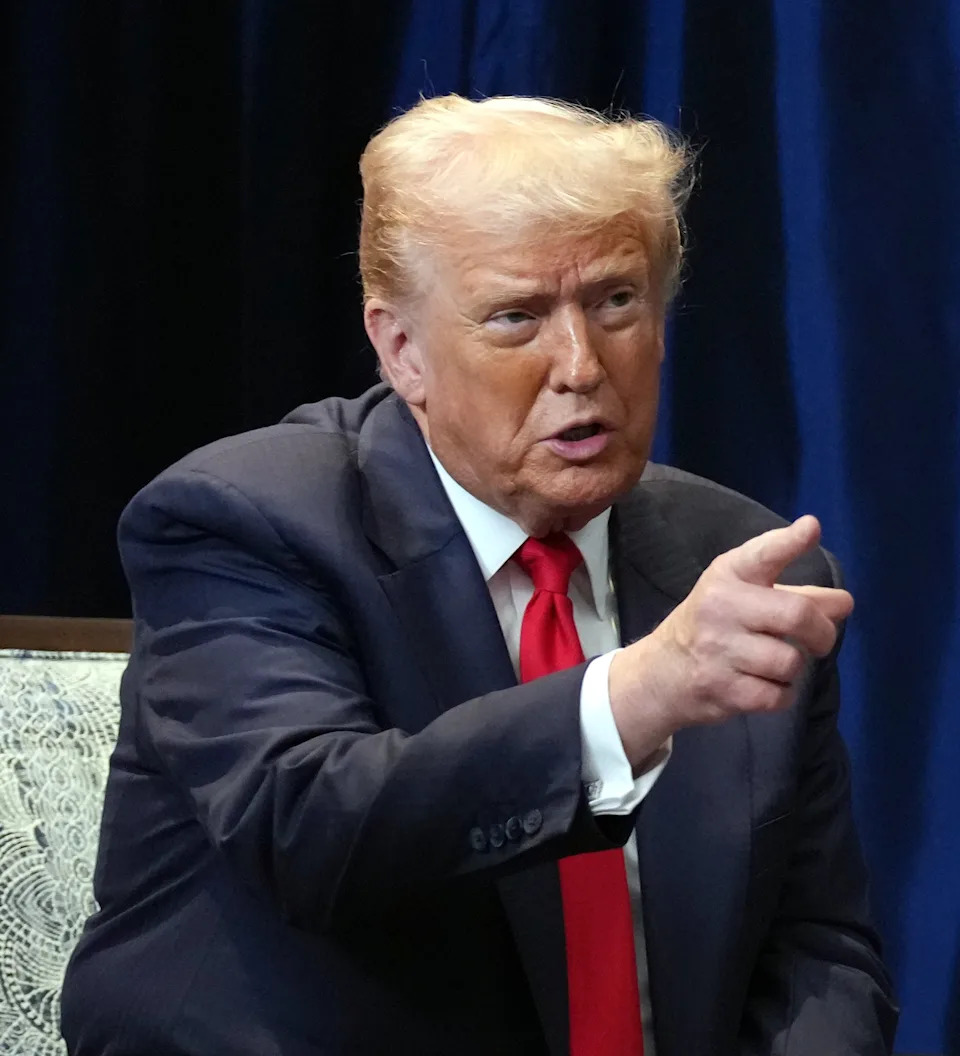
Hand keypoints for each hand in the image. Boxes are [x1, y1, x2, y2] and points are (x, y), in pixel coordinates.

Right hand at [609, 515, 853, 768]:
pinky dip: (781, 694)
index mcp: (729, 575)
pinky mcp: (722, 688)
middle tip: (819, 641)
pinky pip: (779, 695)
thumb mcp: (745, 597)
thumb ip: (797, 595)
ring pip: (790, 662)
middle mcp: (720, 606)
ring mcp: (718, 648)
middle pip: (798, 615)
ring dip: (792, 668)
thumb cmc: (714, 625)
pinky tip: (762, 685)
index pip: (762, 555)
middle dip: (822, 633)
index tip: (811, 528)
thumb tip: (844, 603)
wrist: (661, 672)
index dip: (790, 542)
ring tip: (773, 664)